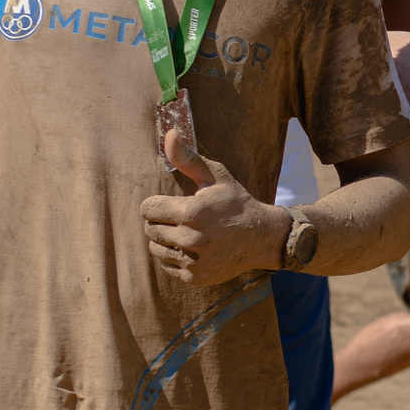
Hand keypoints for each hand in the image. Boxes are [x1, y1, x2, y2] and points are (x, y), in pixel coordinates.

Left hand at [140, 130, 288, 283]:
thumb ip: (188, 158)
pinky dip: (175, 257)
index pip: (147, 209)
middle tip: (183, 219)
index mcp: (191, 212)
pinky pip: (167, 265)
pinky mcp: (195, 276)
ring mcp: (193, 260)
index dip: (158, 204)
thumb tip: (169, 133)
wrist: (261, 237)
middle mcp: (191, 238)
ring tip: (187, 233)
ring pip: (155, 249)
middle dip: (161, 222)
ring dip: (165, 241)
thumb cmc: (234, 202)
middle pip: (149, 229)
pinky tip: (194, 249)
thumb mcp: (216, 176)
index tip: (173, 204)